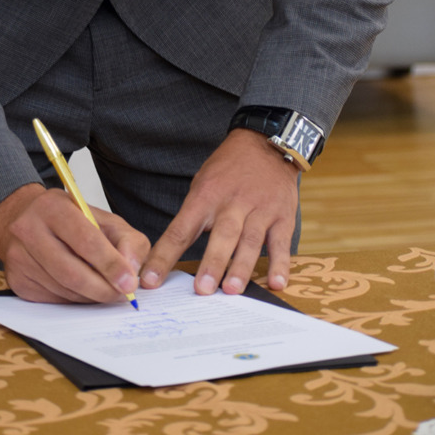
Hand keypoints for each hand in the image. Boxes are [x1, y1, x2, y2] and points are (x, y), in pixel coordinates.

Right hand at [0, 183, 150, 303]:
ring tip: (105, 290)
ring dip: (90, 296)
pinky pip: (52, 300)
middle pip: (71, 272)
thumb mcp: (106, 220)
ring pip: (63, 290)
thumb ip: (128, 241)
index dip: (111, 264)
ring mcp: (19, 257)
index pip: (86, 240)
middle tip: (122, 295)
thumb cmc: (74, 222)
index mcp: (53, 207)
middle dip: (102, 289)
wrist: (30, 221)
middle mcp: (29, 229)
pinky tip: (83, 290)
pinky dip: (74, 300)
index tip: (130, 282)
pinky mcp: (16, 280)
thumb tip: (132, 271)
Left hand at [140, 128, 298, 295]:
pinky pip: (281, 243)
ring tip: (232, 290)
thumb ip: (192, 217)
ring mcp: (260, 210)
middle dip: (212, 262)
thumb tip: (169, 255)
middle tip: (202, 290)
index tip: (151, 281)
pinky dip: (280, 264)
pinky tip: (277, 284)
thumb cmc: (228, 170)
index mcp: (206, 196)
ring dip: (241, 267)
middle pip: (222, 235)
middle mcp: (232, 203)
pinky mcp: (283, 216)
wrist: (266, 144)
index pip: (181, 230)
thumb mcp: (203, 184)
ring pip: (250, 241)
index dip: (165, 256)